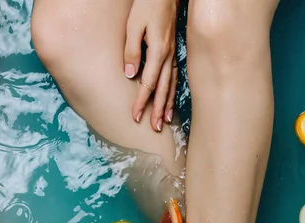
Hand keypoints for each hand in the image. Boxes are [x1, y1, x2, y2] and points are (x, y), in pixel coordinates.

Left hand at [124, 0, 178, 131]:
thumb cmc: (148, 4)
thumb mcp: (134, 24)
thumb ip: (132, 50)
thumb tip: (130, 75)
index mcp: (158, 51)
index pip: (148, 83)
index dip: (141, 101)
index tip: (135, 116)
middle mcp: (167, 57)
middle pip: (162, 89)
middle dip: (157, 110)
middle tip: (153, 128)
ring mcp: (172, 55)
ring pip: (171, 86)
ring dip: (167, 105)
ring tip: (164, 122)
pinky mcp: (172, 53)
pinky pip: (174, 78)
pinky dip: (172, 93)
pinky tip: (170, 103)